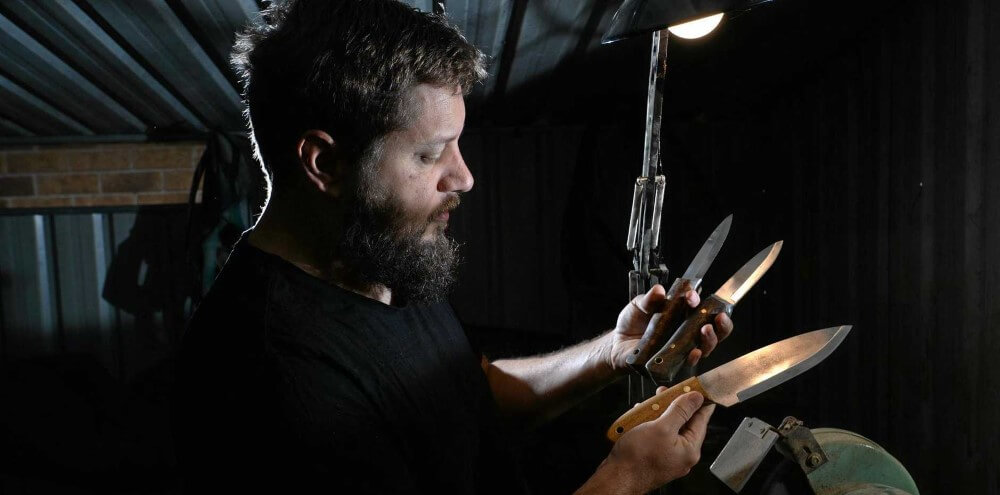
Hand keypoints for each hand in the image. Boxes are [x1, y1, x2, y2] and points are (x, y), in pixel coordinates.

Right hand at [578, 392, 714, 493]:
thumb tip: (696, 398)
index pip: (701, 419)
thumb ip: (680, 411)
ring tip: (646, 406)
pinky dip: (650, 426)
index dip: (699, 401)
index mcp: (690, 449)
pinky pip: (658, 437)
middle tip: (665, 393)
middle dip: (673, 406)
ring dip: (658, 415)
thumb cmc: (637, 458)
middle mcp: (682, 455)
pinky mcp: (655, 457)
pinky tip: (639, 420)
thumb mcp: (661, 427)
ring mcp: (668, 457)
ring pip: (668, 428)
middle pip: (683, 423)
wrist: (617, 478)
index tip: (697, 388)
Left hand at [607, 284, 733, 371]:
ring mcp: (683, 348)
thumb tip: (660, 291)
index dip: (703, 302)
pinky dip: (694, 357)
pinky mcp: (675, 363)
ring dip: (710, 338)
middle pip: (715, 328)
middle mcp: (688, 332)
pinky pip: (689, 362)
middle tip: (718, 316)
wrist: (617, 344)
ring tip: (706, 330)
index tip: (692, 297)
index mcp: (684, 315)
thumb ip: (649, 299)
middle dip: (722, 323)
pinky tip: (694, 351)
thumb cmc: (632, 323)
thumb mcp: (639, 305)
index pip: (702, 307)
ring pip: (707, 346)